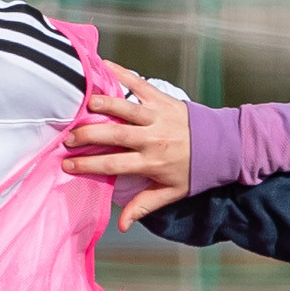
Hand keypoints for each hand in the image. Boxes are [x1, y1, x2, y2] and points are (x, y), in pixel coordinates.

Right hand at [62, 64, 191, 229]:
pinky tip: (102, 65)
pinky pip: (138, 83)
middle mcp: (152, 138)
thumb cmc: (193, 170)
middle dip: (88, 135)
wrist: (223, 145)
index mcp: (151, 163)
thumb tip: (121, 225)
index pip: (113, 165)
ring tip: (83, 104)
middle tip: (68, 137)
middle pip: (114, 136)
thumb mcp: (171, 192)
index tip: (67, 164)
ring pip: (125, 108)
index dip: (88, 165)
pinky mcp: (161, 98)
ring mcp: (157, 115)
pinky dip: (120, 73)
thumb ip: (144, 206)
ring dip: (103, 104)